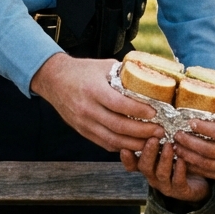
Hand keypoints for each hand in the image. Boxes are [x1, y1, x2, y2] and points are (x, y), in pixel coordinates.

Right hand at [31, 53, 163, 152]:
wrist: (53, 80)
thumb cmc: (82, 71)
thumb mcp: (103, 66)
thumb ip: (124, 74)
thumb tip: (150, 77)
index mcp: (93, 90)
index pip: (119, 104)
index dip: (138, 110)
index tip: (155, 113)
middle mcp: (87, 109)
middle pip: (118, 126)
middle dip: (143, 131)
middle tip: (161, 131)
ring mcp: (84, 123)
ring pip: (112, 139)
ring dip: (135, 143)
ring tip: (152, 141)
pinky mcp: (83, 131)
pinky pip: (104, 143)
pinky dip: (122, 147)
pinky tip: (135, 144)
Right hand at [120, 137, 209, 204]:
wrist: (199, 183)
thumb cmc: (180, 162)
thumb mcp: (166, 150)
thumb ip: (158, 138)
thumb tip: (153, 115)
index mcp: (148, 166)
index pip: (132, 164)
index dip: (127, 158)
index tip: (124, 149)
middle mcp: (153, 176)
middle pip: (145, 166)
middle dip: (148, 152)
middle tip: (153, 139)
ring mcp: (166, 185)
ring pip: (161, 173)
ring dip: (164, 158)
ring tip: (170, 145)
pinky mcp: (181, 190)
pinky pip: (178, 181)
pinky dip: (179, 170)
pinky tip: (182, 159)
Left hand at [171, 107, 214, 188]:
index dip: (206, 128)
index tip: (191, 121)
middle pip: (209, 150)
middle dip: (190, 142)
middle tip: (177, 134)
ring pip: (206, 163)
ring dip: (188, 155)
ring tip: (176, 147)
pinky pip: (209, 174)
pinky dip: (195, 168)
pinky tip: (184, 161)